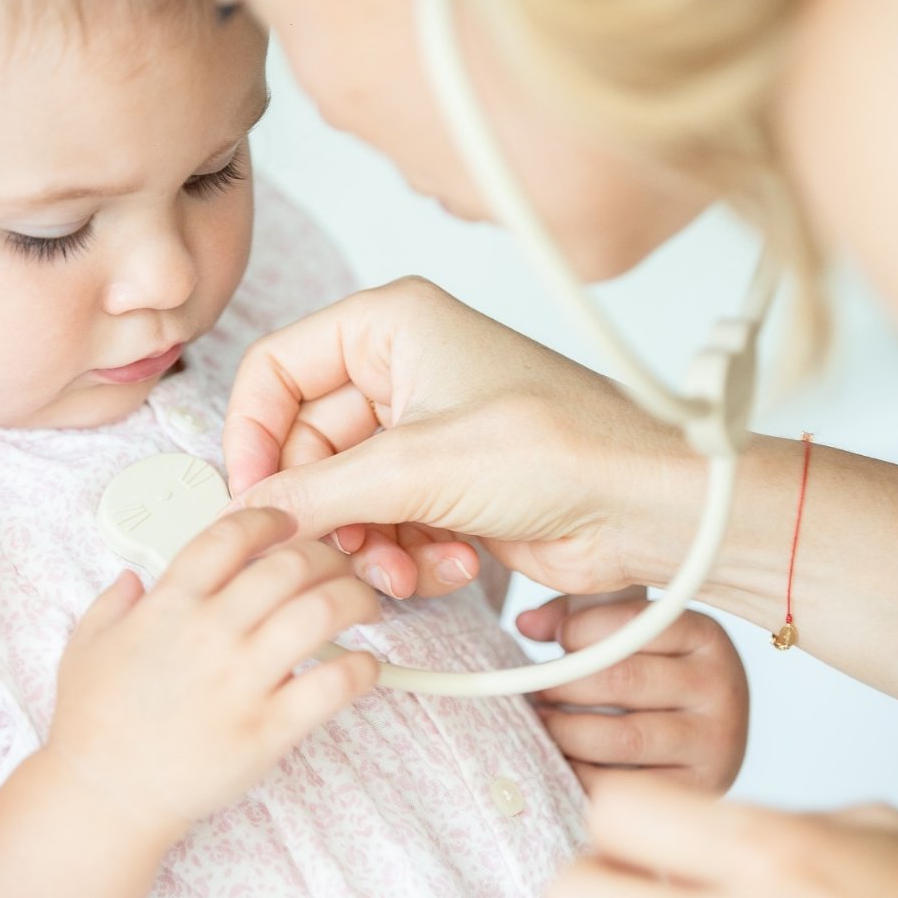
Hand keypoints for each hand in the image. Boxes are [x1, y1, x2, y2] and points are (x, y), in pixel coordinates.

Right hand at [47, 509, 378, 840]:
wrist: (102, 800)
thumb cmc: (94, 724)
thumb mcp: (87, 647)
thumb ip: (113, 603)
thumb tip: (133, 577)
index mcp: (170, 605)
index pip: (230, 535)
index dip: (269, 518)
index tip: (290, 522)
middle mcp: (210, 633)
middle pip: (291, 565)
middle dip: (327, 556)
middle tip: (339, 567)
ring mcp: (241, 681)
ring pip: (320, 612)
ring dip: (354, 600)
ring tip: (365, 607)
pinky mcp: (267, 730)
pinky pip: (332, 685)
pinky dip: (361, 668)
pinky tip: (366, 665)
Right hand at [224, 277, 683, 596]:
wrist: (645, 506)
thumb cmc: (558, 448)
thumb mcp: (417, 465)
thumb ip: (318, 490)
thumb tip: (252, 514)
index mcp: (390, 326)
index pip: (277, 369)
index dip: (252, 434)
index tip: (253, 498)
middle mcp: (403, 370)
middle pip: (308, 445)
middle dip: (324, 510)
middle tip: (332, 554)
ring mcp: (425, 431)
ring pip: (346, 494)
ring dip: (367, 544)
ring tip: (402, 570)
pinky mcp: (446, 484)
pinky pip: (387, 523)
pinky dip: (406, 554)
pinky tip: (450, 565)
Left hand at [517, 593, 747, 793]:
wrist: (703, 739)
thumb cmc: (652, 674)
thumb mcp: (626, 631)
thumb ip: (576, 615)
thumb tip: (526, 624)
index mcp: (705, 635)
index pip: (633, 622)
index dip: (579, 629)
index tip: (557, 640)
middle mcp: (721, 687)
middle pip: (621, 680)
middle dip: (563, 685)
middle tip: (536, 690)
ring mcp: (716, 743)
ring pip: (622, 738)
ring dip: (565, 731)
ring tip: (544, 722)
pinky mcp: (699, 791)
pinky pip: (625, 786)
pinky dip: (582, 774)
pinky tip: (565, 759)